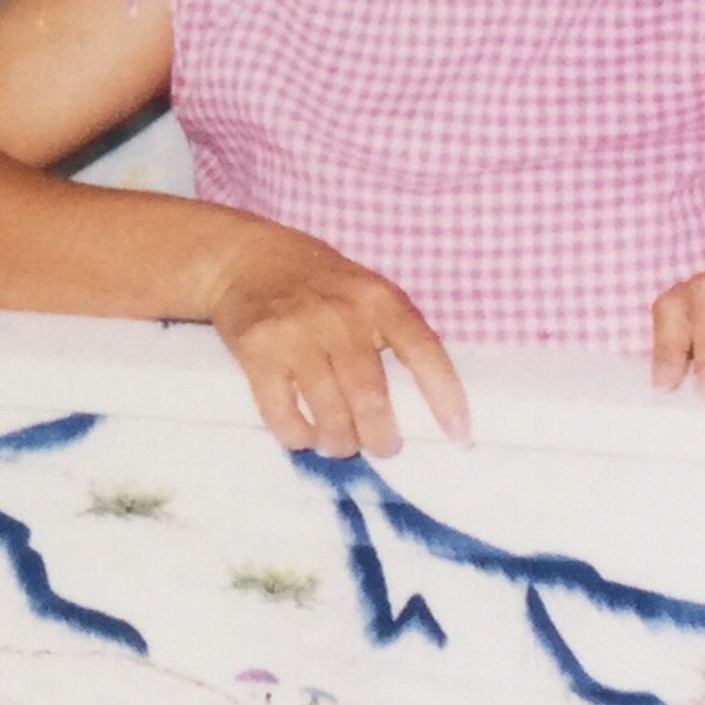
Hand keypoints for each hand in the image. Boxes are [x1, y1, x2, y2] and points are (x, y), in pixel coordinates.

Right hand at [204, 226, 468, 457]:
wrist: (246, 258)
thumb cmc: (318, 281)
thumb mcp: (365, 290)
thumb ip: (389, 333)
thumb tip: (418, 404)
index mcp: (379, 299)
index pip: (423, 351)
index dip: (445, 397)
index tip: (459, 435)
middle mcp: (341, 315)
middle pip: (370, 398)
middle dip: (381, 438)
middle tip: (382, 446)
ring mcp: (296, 334)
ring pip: (328, 414)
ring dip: (339, 442)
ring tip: (341, 444)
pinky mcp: (257, 351)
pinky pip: (282, 414)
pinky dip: (297, 436)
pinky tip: (303, 435)